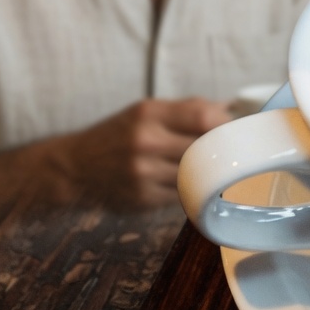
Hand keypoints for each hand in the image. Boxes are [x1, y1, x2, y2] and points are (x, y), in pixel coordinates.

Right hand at [51, 98, 231, 208]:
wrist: (75, 169)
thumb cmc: (118, 136)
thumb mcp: (145, 112)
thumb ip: (187, 110)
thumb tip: (230, 110)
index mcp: (148, 114)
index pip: (203, 116)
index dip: (225, 123)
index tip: (233, 129)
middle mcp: (145, 142)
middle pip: (204, 147)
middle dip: (223, 151)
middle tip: (233, 152)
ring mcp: (144, 174)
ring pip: (197, 175)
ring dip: (209, 173)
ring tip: (215, 169)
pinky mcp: (144, 199)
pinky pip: (182, 195)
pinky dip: (190, 190)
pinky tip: (190, 184)